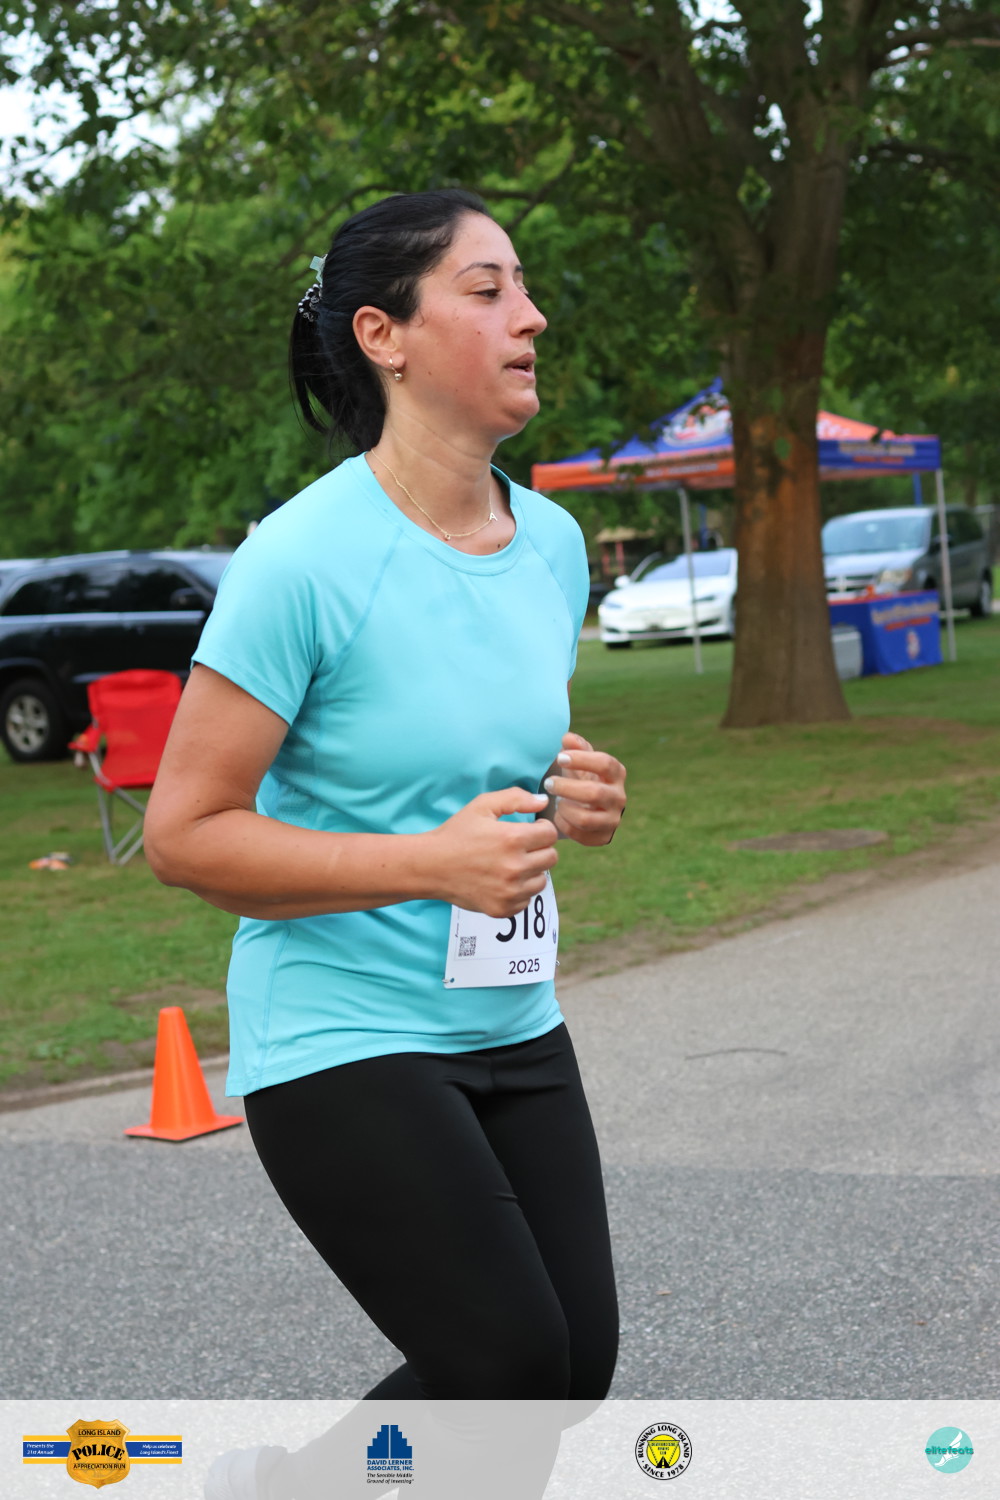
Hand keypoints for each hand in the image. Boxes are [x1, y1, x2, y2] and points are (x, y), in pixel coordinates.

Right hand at [426, 787, 558, 916]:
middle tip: (519, 847)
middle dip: (539, 849)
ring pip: (542, 880)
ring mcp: (510, 892)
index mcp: (513, 839)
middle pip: (551, 858)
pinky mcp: (503, 909)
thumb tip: (543, 801)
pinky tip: (501, 881)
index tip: (530, 830)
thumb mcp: (482, 806)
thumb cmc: (456, 834)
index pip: (550, 834)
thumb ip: (515, 798)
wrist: (430, 866)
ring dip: (532, 871)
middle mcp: (515, 867)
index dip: (541, 828)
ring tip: (510, 864)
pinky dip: (519, 891)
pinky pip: (526, 900)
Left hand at [542, 731, 626, 846]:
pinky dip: (564, 824)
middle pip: (594, 793)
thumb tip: (568, 738)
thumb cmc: (582, 777)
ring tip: (556, 801)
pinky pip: (580, 835)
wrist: (590, 806)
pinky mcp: (603, 837)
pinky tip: (559, 815)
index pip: (604, 764)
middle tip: (548, 783)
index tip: (560, 758)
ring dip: (564, 808)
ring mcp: (613, 819)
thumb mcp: (579, 760)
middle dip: (566, 787)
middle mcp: (619, 797)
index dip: (581, 759)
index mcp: (616, 773)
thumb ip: (575, 746)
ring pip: (586, 819)